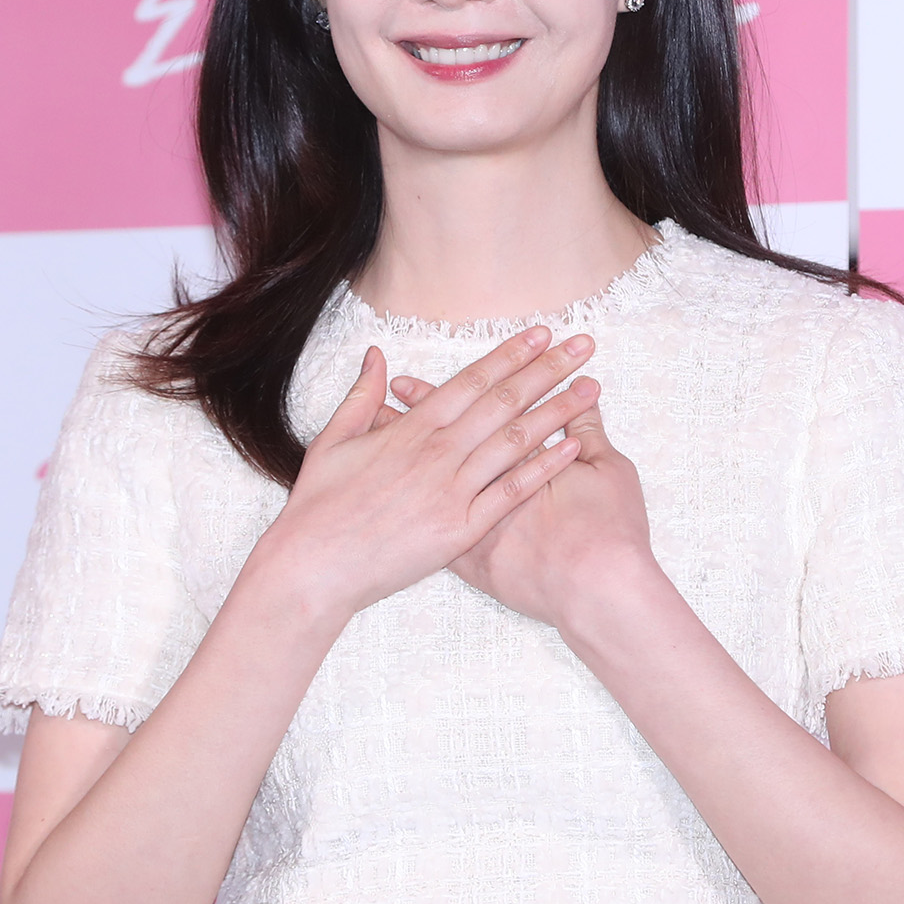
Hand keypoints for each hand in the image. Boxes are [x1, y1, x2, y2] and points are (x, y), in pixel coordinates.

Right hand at [242, 326, 598, 623]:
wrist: (313, 567)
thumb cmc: (318, 506)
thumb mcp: (332, 441)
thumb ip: (362, 396)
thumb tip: (378, 355)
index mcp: (411, 428)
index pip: (473, 381)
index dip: (511, 355)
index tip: (542, 335)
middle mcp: (437, 453)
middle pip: (505, 401)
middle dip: (548, 370)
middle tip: (583, 346)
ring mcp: (451, 491)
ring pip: (516, 441)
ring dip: (557, 411)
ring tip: (591, 388)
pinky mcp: (459, 530)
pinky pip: (510, 493)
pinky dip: (543, 469)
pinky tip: (572, 448)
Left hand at [386, 371, 655, 636]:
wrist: (599, 592)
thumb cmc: (609, 532)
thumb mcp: (610, 470)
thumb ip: (590, 432)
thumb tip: (584, 399)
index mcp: (516, 457)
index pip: (474, 414)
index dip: (443, 394)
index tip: (411, 378)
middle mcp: (486, 486)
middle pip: (443, 442)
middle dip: (414, 416)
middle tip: (391, 391)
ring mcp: (473, 525)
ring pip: (429, 485)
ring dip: (406, 459)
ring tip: (384, 435)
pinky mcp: (472, 560)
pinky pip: (433, 529)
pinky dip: (414, 510)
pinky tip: (399, 498)